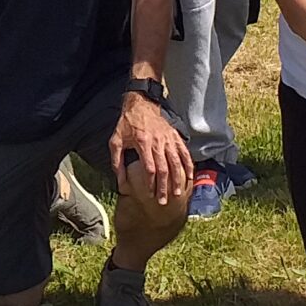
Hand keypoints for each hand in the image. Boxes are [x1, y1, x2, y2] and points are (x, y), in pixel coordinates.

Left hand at [111, 92, 193, 207]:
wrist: (140, 105)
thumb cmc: (127, 124)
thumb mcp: (116, 141)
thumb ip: (117, 162)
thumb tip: (120, 181)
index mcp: (143, 143)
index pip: (149, 168)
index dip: (150, 183)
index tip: (150, 194)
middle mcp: (158, 142)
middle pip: (164, 168)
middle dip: (164, 187)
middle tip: (164, 201)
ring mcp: (168, 139)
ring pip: (176, 162)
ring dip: (178, 179)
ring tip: (178, 193)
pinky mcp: (175, 137)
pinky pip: (184, 152)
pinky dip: (188, 165)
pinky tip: (190, 177)